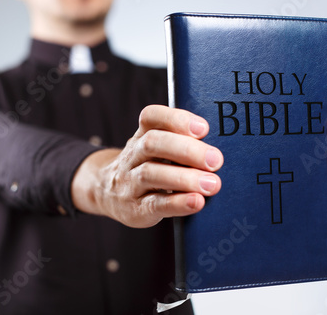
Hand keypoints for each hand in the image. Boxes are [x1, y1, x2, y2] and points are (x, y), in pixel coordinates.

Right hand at [71, 105, 223, 227]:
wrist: (108, 194)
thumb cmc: (146, 168)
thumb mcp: (155, 150)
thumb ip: (181, 143)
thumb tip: (218, 149)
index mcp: (141, 136)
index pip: (151, 117)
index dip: (176, 118)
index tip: (202, 128)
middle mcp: (132, 156)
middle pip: (153, 143)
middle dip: (187, 150)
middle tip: (215, 160)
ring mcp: (130, 182)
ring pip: (151, 173)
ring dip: (185, 178)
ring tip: (212, 184)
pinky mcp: (135, 208)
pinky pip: (154, 204)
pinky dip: (177, 203)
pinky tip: (196, 202)